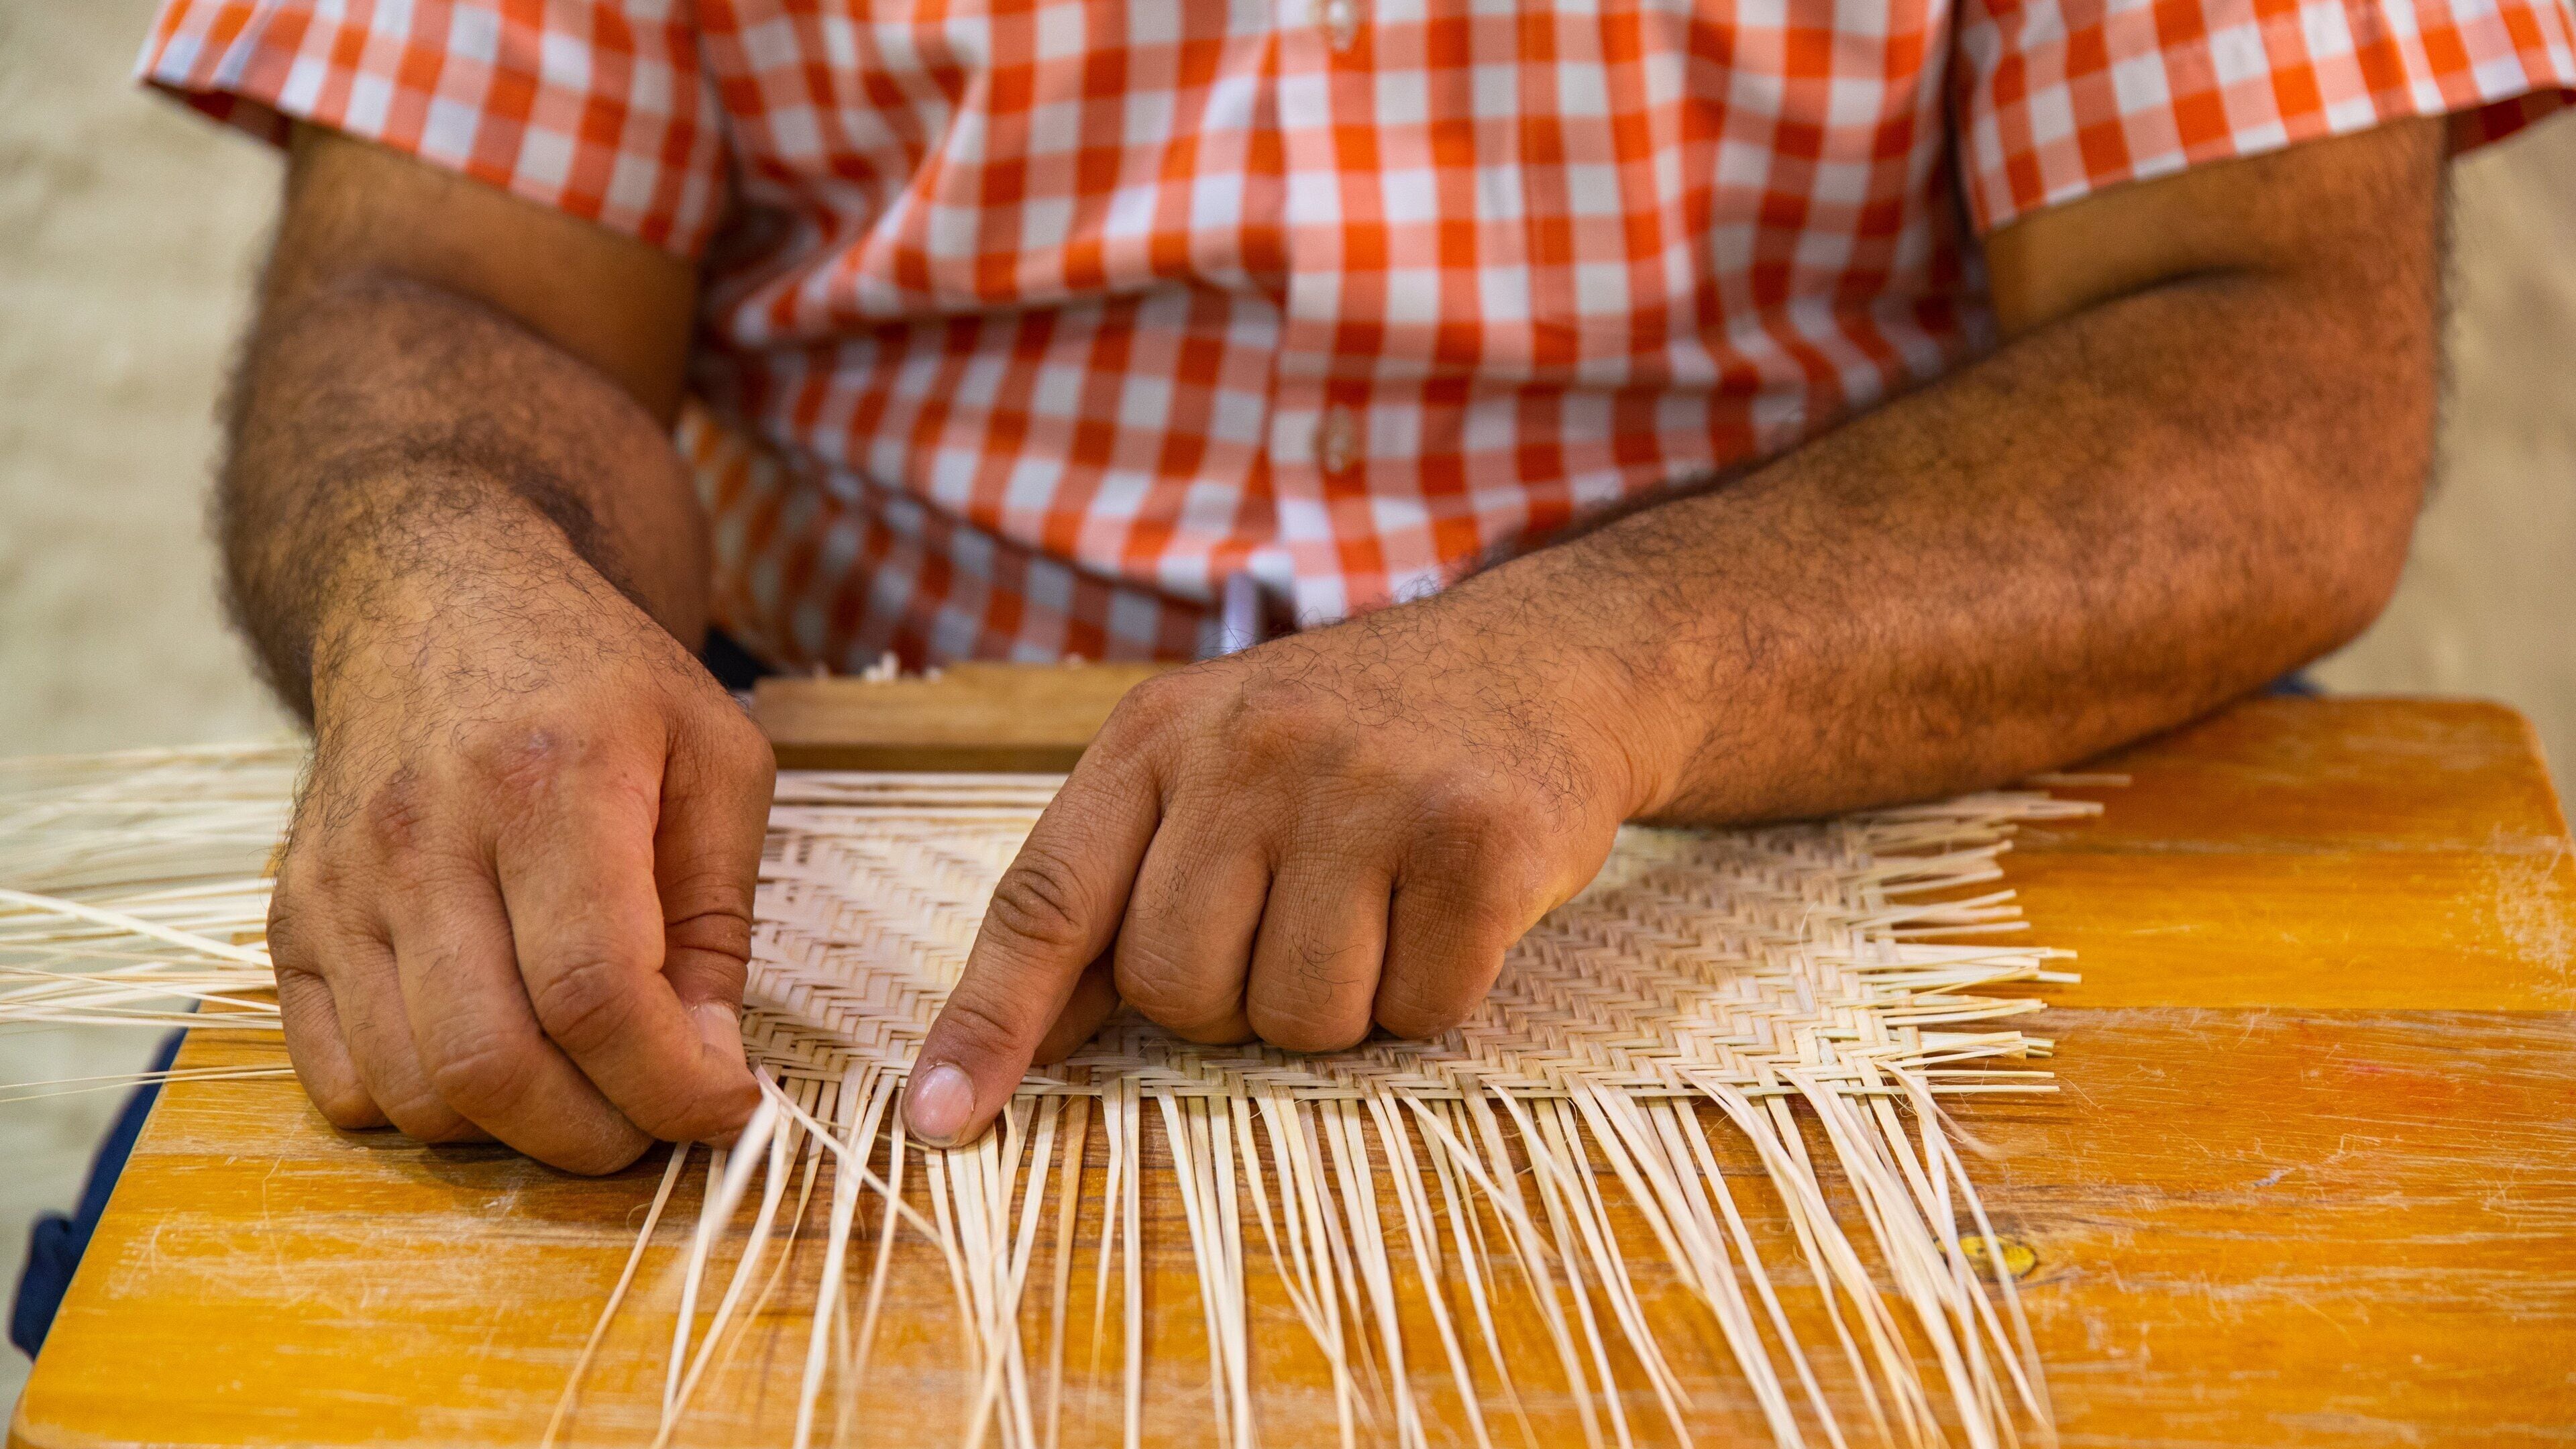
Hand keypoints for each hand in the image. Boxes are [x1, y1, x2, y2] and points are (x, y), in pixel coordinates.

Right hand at [267, 526, 770, 1173]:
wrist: (441, 598)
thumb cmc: (600, 683)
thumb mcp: (716, 762)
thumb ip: (719, 920)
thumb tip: (708, 1067)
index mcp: (550, 781)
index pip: (594, 992)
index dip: (669, 1085)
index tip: (726, 1106)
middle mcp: (424, 835)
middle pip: (494, 1062)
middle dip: (595, 1135)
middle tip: (657, 1121)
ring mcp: (342, 883)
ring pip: (416, 1088)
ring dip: (516, 1131)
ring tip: (587, 1088)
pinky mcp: (292, 918)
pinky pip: (341, 1080)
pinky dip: (427, 1108)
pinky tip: (498, 1057)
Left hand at [902, 585, 1668, 1145]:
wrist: (1544, 659)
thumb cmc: (1356, 736)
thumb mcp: (1213, 761)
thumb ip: (1115, 885)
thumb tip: (1012, 1045)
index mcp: (1160, 733)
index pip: (1047, 899)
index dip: (989, 1022)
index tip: (938, 1119)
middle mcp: (1253, 750)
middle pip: (1178, 989)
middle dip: (1232, 1000)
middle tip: (1297, 919)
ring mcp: (1370, 790)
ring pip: (1298, 1020)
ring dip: (1340, 1004)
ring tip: (1377, 905)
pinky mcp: (1479, 843)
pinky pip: (1418, 1012)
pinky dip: (1434, 992)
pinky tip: (1448, 907)